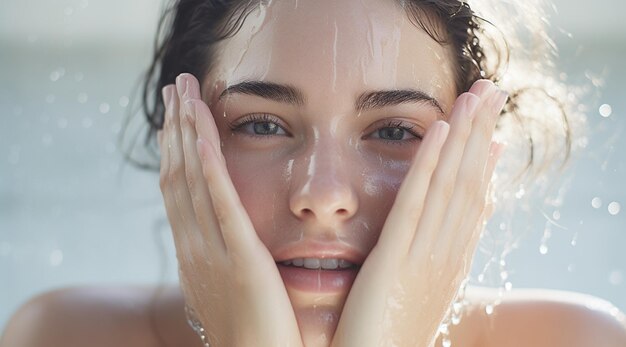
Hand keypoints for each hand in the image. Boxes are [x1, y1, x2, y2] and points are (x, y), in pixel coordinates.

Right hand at [158, 73, 302, 346]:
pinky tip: (203, 134)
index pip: (179, 190)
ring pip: (192, 180)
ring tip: (185, 91)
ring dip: (187, 132)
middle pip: (178, 175)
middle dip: (175, 128)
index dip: (175, 149)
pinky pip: (221, 203)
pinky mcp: (241, 259)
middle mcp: (195, 247)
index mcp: (195, 252)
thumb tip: (233, 242)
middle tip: (175, 86)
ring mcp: (213, 252)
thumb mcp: (231, 289)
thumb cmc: (254, 334)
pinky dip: (208, 166)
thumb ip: (227, 260)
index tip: (175, 118)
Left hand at [331, 80, 506, 346]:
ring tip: (476, 94)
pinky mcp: (396, 257)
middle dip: (482, 133)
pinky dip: (428, 163)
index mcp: (451, 263)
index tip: (492, 130)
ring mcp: (425, 255)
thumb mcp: (418, 298)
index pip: (474, 202)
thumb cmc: (387, 340)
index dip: (484, 161)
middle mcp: (447, 254)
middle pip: (471, 183)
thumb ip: (430, 263)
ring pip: (451, 183)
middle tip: (493, 91)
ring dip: (464, 135)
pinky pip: (415, 200)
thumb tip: (441, 236)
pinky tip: (438, 130)